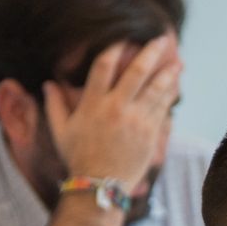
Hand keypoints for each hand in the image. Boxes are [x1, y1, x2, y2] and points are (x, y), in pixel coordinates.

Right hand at [44, 35, 181, 185]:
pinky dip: (170, 95)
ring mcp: (136, 121)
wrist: (101, 186)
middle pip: (137, 73)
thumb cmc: (78, 158)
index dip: (115, 48)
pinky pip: (163, 109)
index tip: (123, 40)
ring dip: (168, 74)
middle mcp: (117, 108)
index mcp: (93, 103)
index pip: (103, 66)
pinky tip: (175, 85)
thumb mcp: (60, 130)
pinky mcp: (150, 134)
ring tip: (178, 62)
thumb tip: (48, 84)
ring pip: (156, 90)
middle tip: (161, 40)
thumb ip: (54, 105)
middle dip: (150, 53)